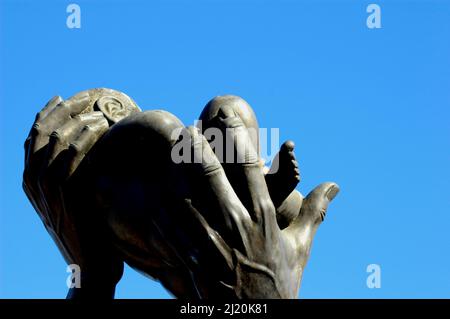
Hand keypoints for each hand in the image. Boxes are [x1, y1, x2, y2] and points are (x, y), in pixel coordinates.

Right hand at [23, 93, 122, 297]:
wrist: (88, 262)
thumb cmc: (85, 229)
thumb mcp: (67, 200)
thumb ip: (65, 175)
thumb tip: (80, 146)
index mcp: (29, 180)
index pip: (32, 136)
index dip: (46, 113)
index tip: (61, 97)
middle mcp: (34, 180)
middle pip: (44, 131)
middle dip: (64, 109)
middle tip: (85, 97)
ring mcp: (49, 185)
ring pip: (59, 138)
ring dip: (79, 119)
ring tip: (98, 111)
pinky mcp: (68, 191)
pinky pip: (75, 153)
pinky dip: (87, 135)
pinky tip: (100, 127)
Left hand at [179, 114, 338, 297]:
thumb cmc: (282, 281)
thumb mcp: (302, 245)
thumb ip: (316, 211)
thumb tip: (335, 185)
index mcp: (265, 216)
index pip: (250, 167)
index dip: (236, 138)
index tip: (225, 116)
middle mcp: (240, 225)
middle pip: (215, 175)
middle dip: (200, 148)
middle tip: (188, 127)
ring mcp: (216, 244)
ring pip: (190, 199)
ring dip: (177, 174)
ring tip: (167, 153)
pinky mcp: (198, 263)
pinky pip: (176, 234)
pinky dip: (165, 214)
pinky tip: (153, 197)